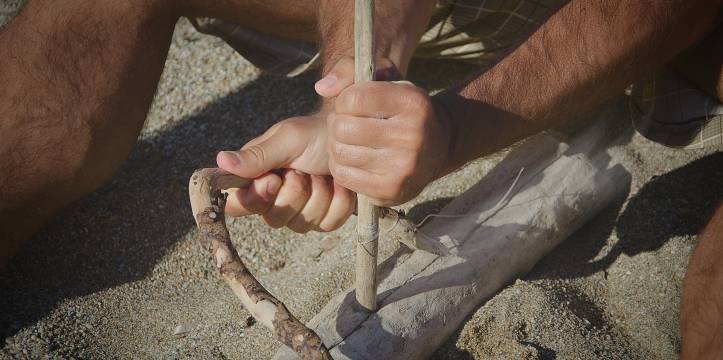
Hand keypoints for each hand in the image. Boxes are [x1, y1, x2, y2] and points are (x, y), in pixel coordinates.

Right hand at [215, 57, 358, 231]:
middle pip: (274, 219)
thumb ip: (256, 156)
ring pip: (303, 224)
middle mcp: (273, 200)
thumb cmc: (314, 134)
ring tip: (321, 172)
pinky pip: (328, 223)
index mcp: (255, 178)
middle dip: (295, 191)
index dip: (255, 198)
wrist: (351, 137)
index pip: (237, 205)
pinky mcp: (323, 219)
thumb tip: (220, 160)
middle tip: (303, 168)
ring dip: (319, 193)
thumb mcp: (286, 139)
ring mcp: (299, 213)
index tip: (273, 179)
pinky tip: (338, 184)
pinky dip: (338, 201)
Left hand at [327, 81, 449, 206]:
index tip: (353, 104)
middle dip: (338, 123)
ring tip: (348, 141)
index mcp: (412, 102)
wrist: (438, 146)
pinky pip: (343, 176)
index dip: (344, 100)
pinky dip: (340, 166)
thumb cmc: (402, 108)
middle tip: (347, 124)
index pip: (354, 99)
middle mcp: (412, 135)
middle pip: (343, 128)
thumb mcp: (386, 79)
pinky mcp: (390, 190)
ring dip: (336, 145)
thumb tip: (322, 88)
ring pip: (340, 153)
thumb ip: (350, 71)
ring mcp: (402, 167)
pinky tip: (353, 159)